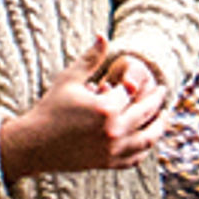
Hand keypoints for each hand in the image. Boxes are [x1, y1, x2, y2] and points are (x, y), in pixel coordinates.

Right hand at [1, 38, 166, 179]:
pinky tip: (147, 139)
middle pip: (146, 113)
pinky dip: (145, 148)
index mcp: (106, 108)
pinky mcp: (108, 163)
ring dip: (159, 126)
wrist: (34, 145)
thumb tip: (103, 35)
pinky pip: (136, 157)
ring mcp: (112, 150)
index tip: (143, 79)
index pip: (132, 92)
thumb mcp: (69, 80)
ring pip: (148, 139)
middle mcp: (113, 131)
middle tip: (162, 91)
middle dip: (157, 100)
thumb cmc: (50, 109)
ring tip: (164, 115)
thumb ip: (91, 59)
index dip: (136, 84)